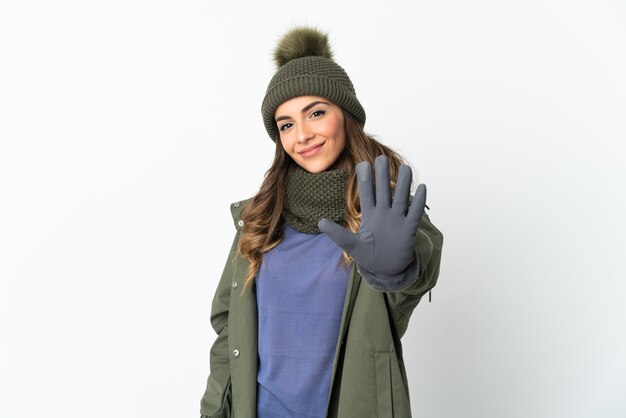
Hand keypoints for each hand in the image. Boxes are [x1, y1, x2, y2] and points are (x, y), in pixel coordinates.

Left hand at [318, 154, 425, 276]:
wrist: (386, 269)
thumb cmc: (368, 255)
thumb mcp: (351, 245)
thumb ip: (337, 234)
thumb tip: (320, 223)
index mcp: (370, 215)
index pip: (367, 194)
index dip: (365, 180)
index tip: (363, 164)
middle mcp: (384, 213)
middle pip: (384, 191)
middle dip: (382, 176)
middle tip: (381, 158)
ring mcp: (397, 220)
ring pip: (401, 198)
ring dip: (403, 185)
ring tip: (404, 168)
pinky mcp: (409, 229)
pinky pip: (414, 213)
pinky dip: (418, 202)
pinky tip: (422, 187)